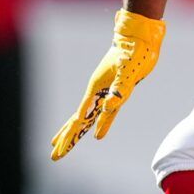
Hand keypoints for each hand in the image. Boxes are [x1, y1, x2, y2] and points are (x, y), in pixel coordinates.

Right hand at [49, 9, 165, 159]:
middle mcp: (97, 93)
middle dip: (66, 139)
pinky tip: (97, 133)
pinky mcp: (116, 91)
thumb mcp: (127, 71)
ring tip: (61, 144)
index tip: (58, 148)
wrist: (139, 37)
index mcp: (96, 90)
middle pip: (77, 121)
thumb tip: (108, 107)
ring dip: (76, 132)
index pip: (80, 118)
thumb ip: (119, 90)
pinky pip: (104, 113)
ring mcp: (105, 92)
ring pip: (87, 118)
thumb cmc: (133, 52)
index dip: (70, 135)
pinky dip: (99, 124)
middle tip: (53, 156)